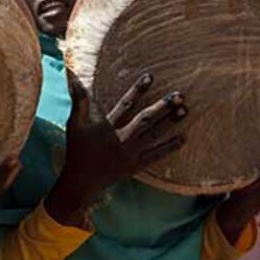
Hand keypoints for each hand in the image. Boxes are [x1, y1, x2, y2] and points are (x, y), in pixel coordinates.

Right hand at [45, 71, 187, 226]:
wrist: (81, 183)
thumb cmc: (77, 151)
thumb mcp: (75, 125)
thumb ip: (79, 103)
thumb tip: (75, 81)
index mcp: (108, 128)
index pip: (125, 105)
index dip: (137, 90)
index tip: (150, 77)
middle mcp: (122, 140)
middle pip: (146, 120)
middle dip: (163, 107)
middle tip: (179, 95)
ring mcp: (131, 154)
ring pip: (155, 136)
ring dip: (170, 123)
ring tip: (185, 110)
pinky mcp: (136, 165)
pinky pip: (157, 155)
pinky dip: (170, 147)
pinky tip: (184, 138)